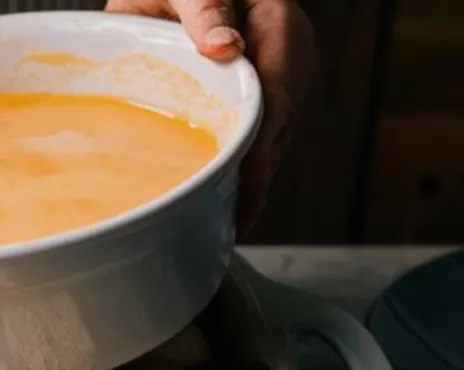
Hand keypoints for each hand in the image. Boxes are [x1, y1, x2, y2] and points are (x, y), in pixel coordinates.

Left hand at [105, 0, 315, 234]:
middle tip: (236, 222)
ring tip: (231, 225)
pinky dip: (243, 171)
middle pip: (281, 124)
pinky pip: (256, 138)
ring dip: (254, 181)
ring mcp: (275, 79)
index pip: (279, 90)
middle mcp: (285, 55)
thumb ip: (205, 4)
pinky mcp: (255, 97)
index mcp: (276, 24)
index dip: (264, 139)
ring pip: (272, 137)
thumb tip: (223, 48)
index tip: (249, 178)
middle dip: (260, 175)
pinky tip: (228, 203)